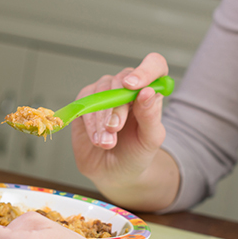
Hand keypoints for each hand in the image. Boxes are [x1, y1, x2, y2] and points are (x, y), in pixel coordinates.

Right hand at [71, 52, 168, 185]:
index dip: (145, 70)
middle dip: (116, 108)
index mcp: (149, 92)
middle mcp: (127, 88)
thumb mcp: (150, 139)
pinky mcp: (85, 103)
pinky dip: (89, 122)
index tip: (132, 86)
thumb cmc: (136, 154)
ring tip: (106, 142)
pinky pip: (84, 103)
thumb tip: (147, 92)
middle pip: (121, 80)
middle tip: (114, 129)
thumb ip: (151, 116)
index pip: (153, 65)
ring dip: (101, 120)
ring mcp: (105, 94)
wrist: (113, 173)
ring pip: (101, 92)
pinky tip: (96, 138)